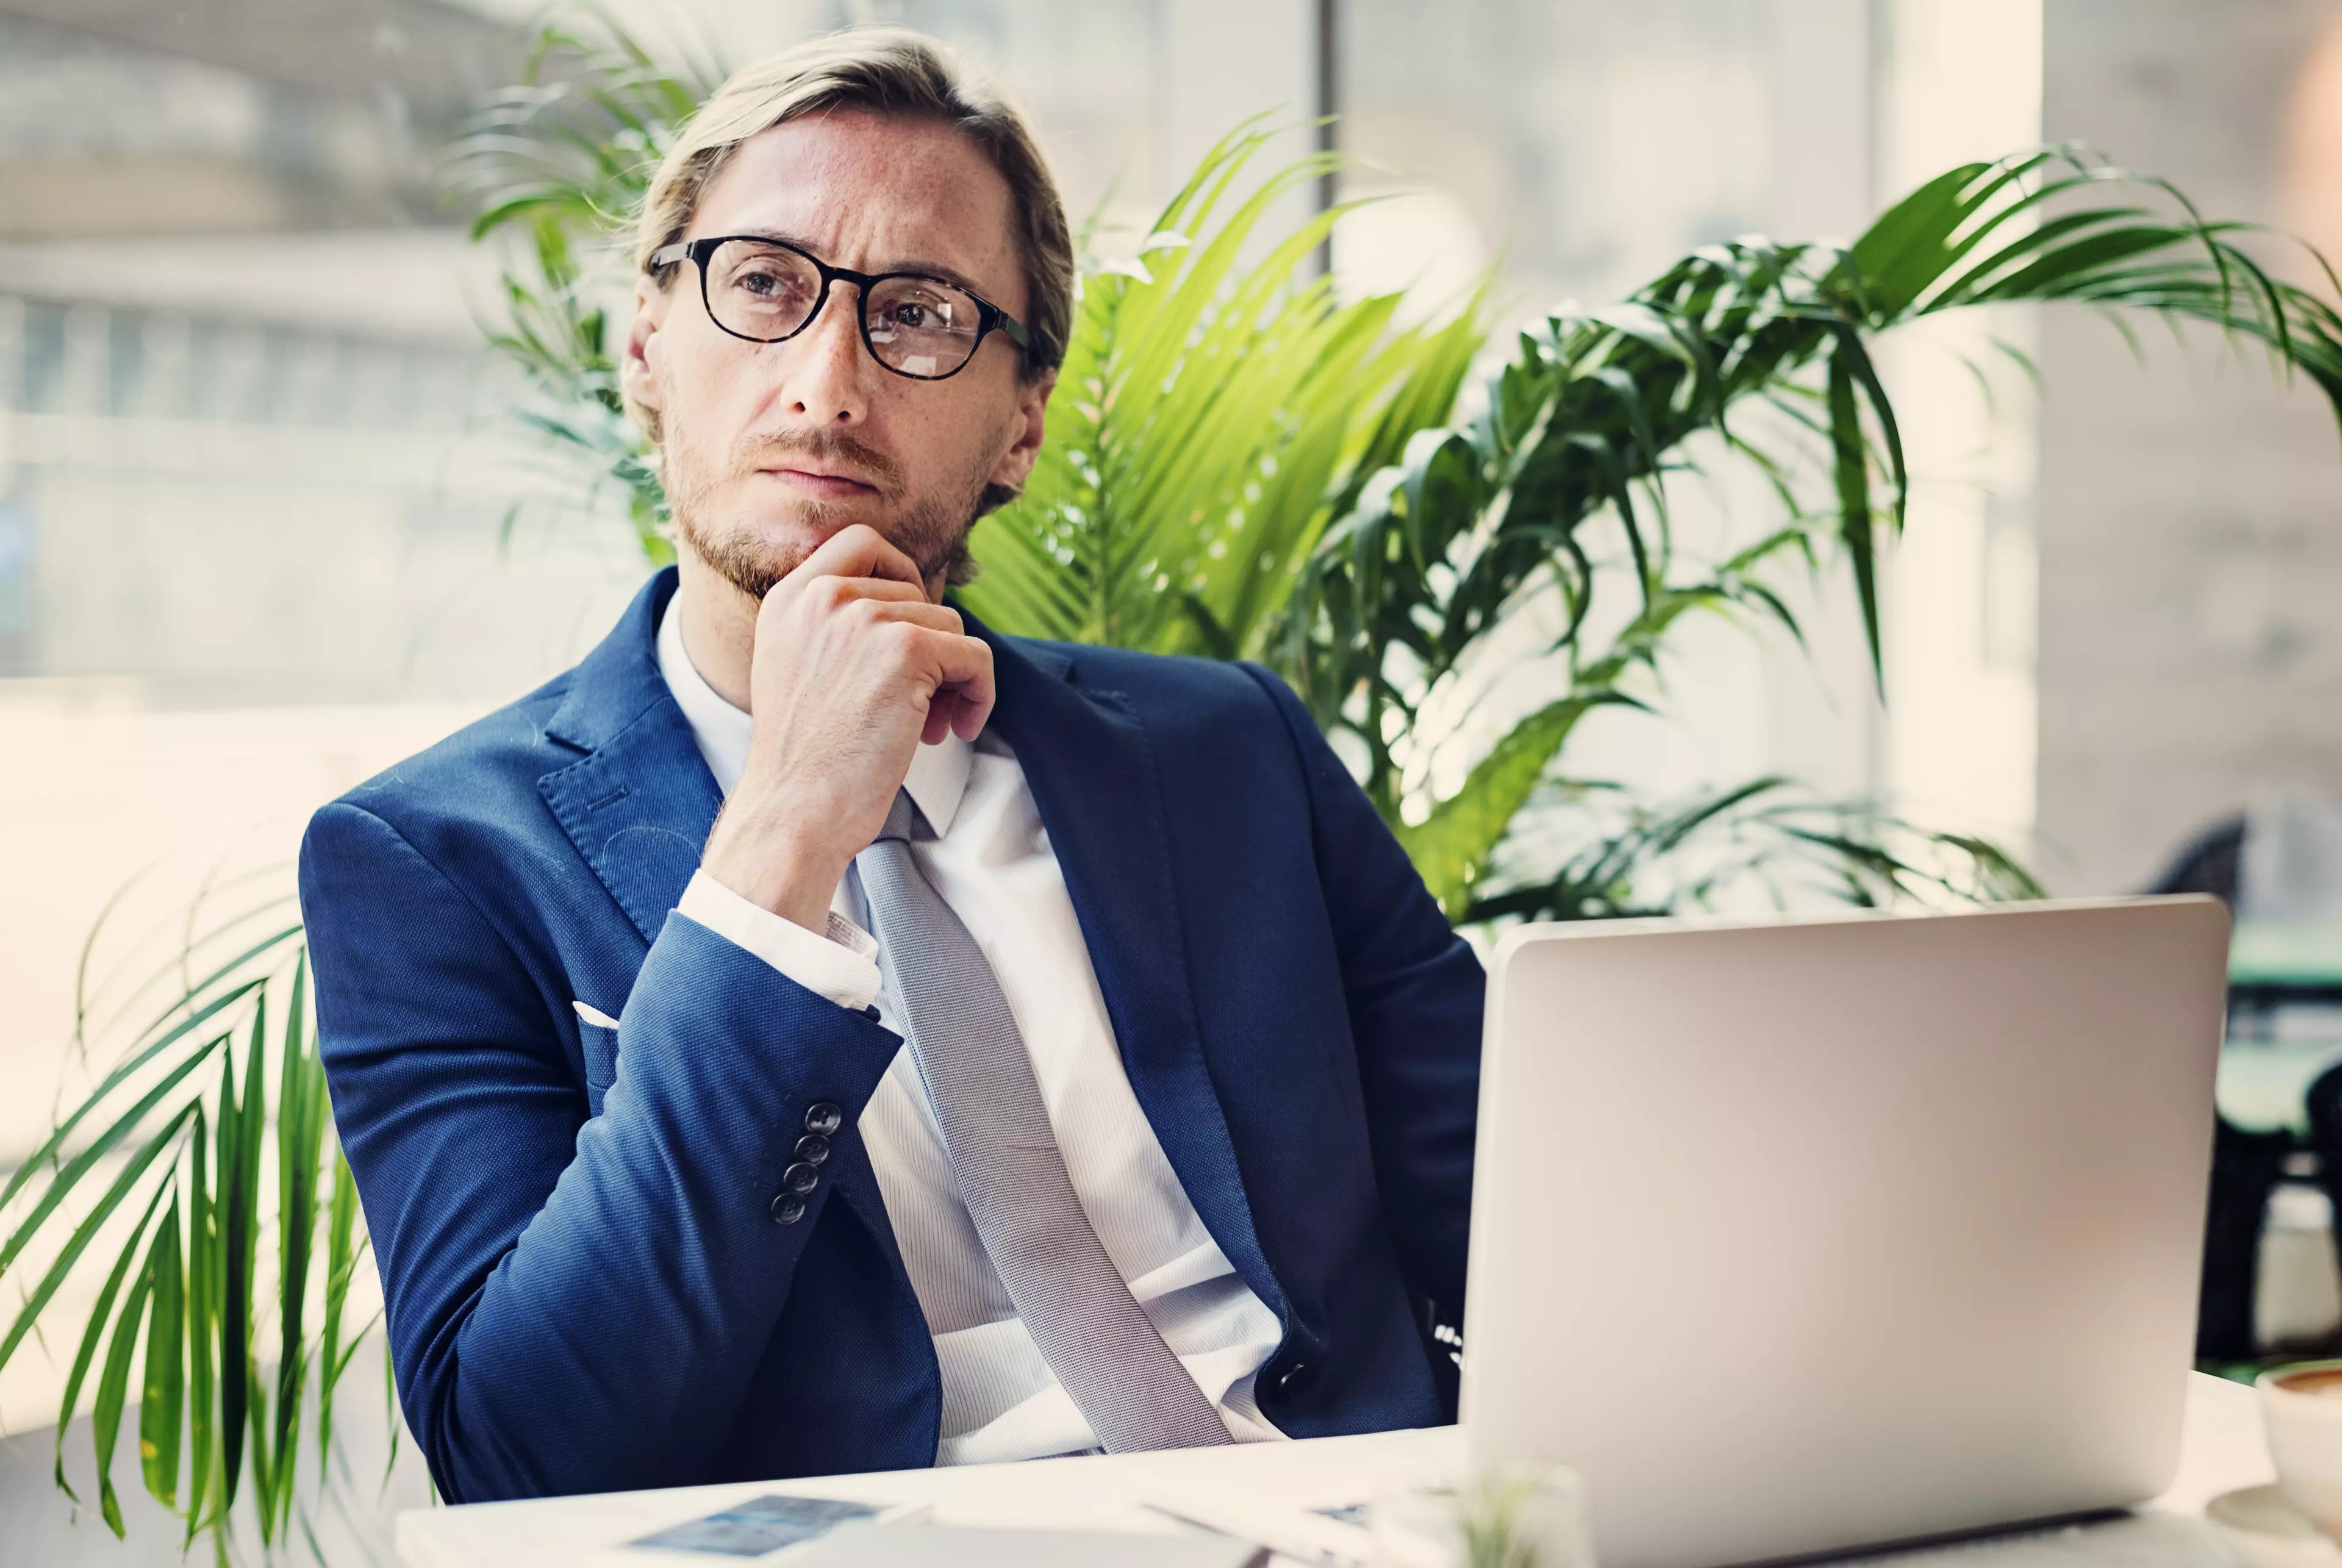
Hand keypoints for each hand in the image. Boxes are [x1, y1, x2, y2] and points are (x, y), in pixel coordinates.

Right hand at [699, 525, 994, 929]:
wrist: (795, 810)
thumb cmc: (806, 759)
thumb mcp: (799, 669)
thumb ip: (836, 628)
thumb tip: (918, 610)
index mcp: (790, 597)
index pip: (861, 543)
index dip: (901, 575)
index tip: (913, 628)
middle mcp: (822, 596)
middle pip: (917, 592)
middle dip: (929, 646)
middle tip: (920, 702)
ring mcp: (863, 618)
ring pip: (950, 625)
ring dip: (952, 677)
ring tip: (927, 726)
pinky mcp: (906, 649)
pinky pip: (975, 655)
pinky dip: (979, 693)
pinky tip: (954, 729)